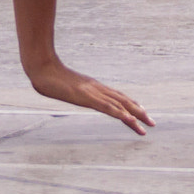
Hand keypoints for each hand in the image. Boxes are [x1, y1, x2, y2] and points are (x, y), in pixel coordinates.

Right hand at [26, 58, 153, 135]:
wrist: (41, 68)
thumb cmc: (47, 76)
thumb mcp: (62, 86)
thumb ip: (69, 89)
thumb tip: (68, 91)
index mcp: (92, 86)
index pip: (116, 96)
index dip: (130, 104)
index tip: (141, 112)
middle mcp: (96, 88)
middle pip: (122, 100)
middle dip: (139, 112)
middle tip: (152, 122)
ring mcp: (92, 92)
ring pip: (119, 105)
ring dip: (135, 116)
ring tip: (148, 125)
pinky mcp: (87, 97)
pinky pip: (108, 108)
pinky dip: (122, 114)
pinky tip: (131, 121)